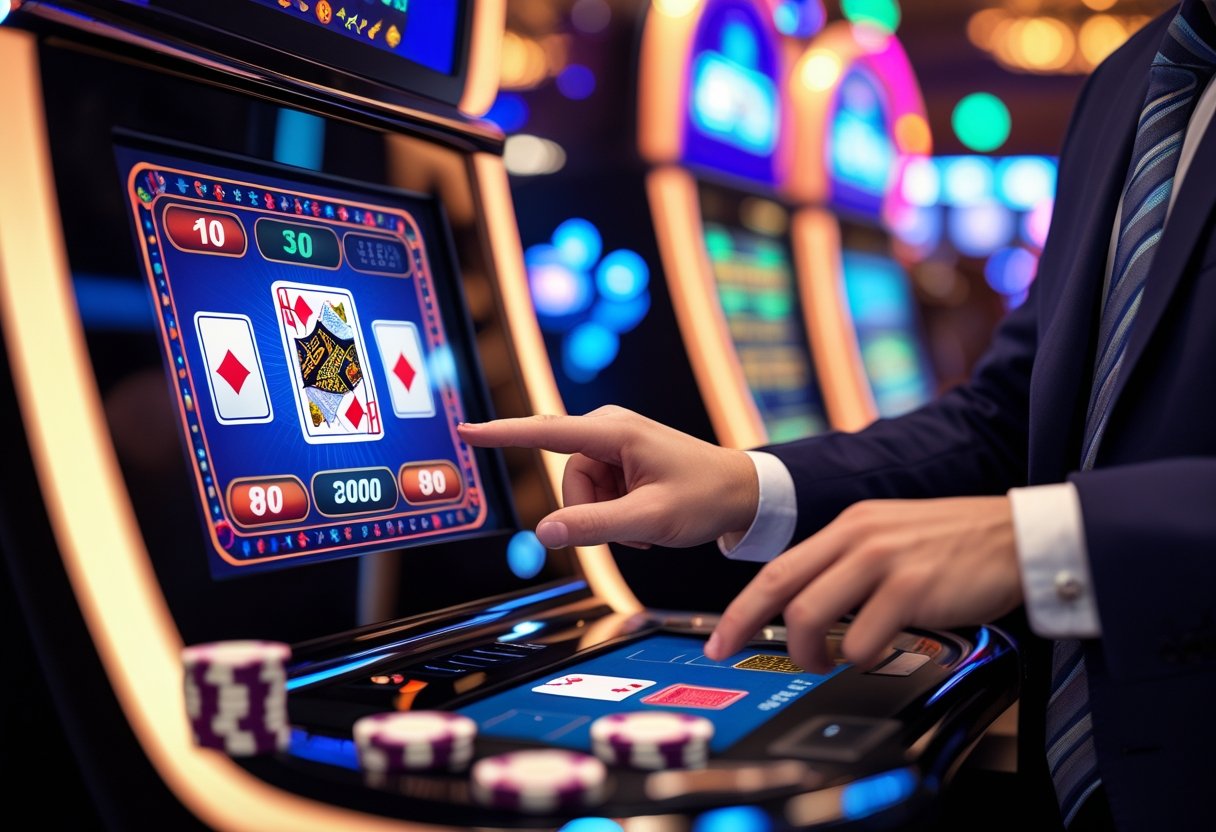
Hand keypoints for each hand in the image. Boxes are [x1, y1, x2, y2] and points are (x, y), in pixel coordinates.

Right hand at [457, 406, 757, 548]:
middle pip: (568, 480)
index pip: (545, 433)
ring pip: (580, 492)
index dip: (502, 434)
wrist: (743, 493)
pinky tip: (645, 516)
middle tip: (635, 529)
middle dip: (592, 512)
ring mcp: (615, 442)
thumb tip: (545, 533)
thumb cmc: (704, 498)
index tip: (465, 430)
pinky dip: (616, 512)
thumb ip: (595, 527)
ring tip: (645, 524)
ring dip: (606, 516)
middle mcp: (609, 428)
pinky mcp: (620, 457)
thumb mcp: (650, 520)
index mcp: (615, 433)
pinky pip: (597, 492)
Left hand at [704, 497, 1022, 673]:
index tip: (722, 637)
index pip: (779, 567)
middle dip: (746, 626)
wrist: (1020, 537)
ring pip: (810, 615)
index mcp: (851, 525)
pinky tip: (874, 651)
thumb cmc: (960, 545)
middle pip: (780, 588)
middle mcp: (859, 537)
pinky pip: (862, 638)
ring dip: (809, 652)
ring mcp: (884, 561)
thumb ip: (851, 562)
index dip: (742, 606)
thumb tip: (810, 602)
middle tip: (738, 653)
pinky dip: (858, 656)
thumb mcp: (892, 535)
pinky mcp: (912, 589)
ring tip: (824, 661)